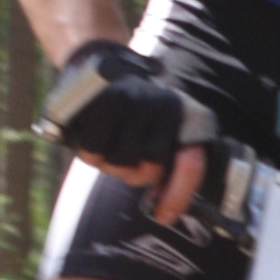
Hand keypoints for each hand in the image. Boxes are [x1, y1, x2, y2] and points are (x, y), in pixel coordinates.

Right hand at [41, 43, 215, 221]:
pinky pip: (94, 150)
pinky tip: (92, 132)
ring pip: (118, 164)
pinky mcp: (105, 102)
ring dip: (108, 161)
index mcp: (182, 114)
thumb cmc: (130, 109)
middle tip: (124, 153)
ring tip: (108, 139)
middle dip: (131, 172)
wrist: (95, 62)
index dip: (178, 196)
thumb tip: (165, 210)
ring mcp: (135, 102)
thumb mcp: (155, 129)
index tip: (164, 216)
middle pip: (147, 170)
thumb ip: (166, 164)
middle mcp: (162, 105)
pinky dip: (89, 149)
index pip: (190, 164)